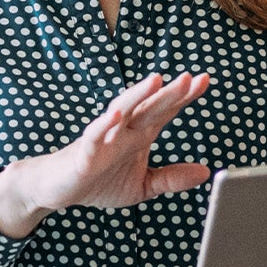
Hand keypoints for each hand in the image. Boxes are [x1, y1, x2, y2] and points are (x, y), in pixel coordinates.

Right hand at [0, 72, 212, 238]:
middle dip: (169, 92)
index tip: (204, 80)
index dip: (184, 97)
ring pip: (123, 111)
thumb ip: (171, 177)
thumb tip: (206, 172)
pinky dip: (104, 124)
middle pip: (150, 107)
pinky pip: (95, 134)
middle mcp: (124, 130)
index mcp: (140, 135)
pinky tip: (116, 114)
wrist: (59, 189)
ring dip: (139, 95)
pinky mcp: (85, 151)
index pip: (166, 111)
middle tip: (190, 77)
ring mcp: (104, 137)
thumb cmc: (99, 181)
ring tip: (157, 80)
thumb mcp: (143, 185)